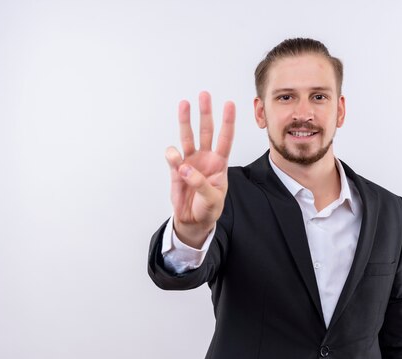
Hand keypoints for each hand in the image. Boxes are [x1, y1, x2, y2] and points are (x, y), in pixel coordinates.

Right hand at [165, 91, 235, 247]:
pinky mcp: (176, 169)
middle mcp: (205, 158)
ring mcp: (190, 162)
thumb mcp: (212, 199)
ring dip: (186, 120)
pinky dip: (172, 156)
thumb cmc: (209, 209)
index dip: (228, 122)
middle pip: (206, 131)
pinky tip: (174, 158)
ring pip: (188, 137)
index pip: (225, 139)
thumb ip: (200, 183)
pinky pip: (173, 157)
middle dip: (205, 112)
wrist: (193, 221)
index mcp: (220, 164)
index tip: (229, 104)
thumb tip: (184, 167)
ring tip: (184, 104)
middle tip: (204, 95)